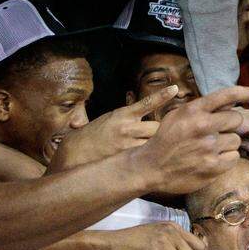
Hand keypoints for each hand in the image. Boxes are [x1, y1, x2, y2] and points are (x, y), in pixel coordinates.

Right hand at [51, 88, 172, 171]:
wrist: (74, 155)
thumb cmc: (88, 138)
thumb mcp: (105, 121)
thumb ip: (122, 117)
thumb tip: (134, 106)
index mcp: (121, 115)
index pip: (146, 103)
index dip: (162, 96)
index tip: (174, 89)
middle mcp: (127, 128)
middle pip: (157, 128)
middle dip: (162, 133)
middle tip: (164, 138)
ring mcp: (128, 144)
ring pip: (155, 143)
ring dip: (158, 147)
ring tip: (160, 152)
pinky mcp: (127, 159)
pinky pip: (147, 156)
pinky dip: (152, 157)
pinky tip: (157, 160)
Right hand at [130, 85, 248, 193]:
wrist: (152, 167)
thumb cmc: (166, 140)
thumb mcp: (177, 116)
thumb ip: (201, 108)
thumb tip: (228, 103)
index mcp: (194, 110)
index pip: (227, 95)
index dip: (247, 92)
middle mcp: (203, 126)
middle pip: (236, 119)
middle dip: (229, 126)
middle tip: (215, 134)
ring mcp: (209, 148)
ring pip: (236, 141)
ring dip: (227, 145)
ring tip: (208, 150)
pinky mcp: (213, 167)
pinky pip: (234, 158)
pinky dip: (226, 160)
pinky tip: (211, 161)